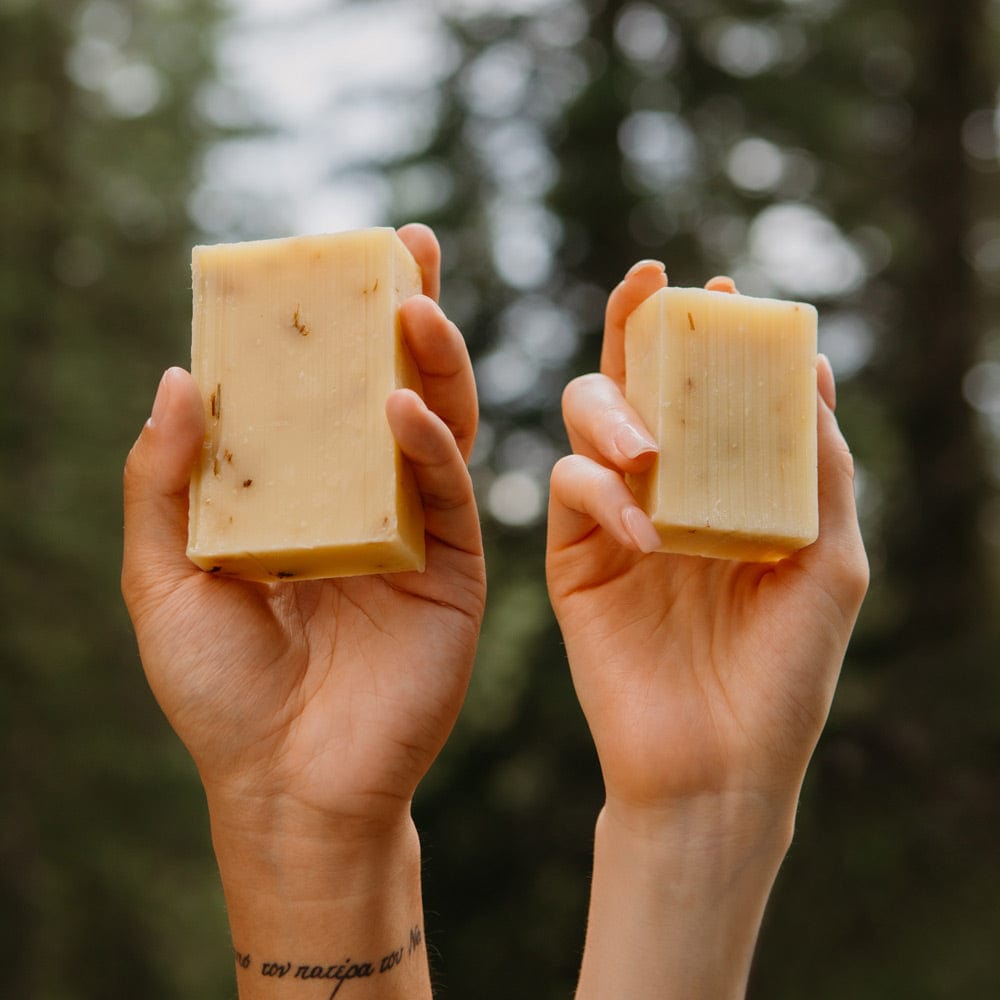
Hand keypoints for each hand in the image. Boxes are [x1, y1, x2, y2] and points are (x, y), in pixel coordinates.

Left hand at [122, 223, 485, 840]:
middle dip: (403, 314)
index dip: (325, 330)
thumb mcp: (165, 577)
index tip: (322, 263)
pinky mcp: (454, 567)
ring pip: (437, 422)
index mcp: (301, 498)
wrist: (287, 784)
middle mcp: (364, 501)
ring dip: (430, 358)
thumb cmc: (220, 690)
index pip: (319, 396)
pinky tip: (400, 404)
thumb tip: (179, 376)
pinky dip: (429, 443)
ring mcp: (416, 530)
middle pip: (393, 387)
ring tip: (413, 296)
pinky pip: (448, 489)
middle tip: (405, 244)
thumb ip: (166, 482)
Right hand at [547, 260, 867, 820]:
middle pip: (640, 383)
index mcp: (730, 489)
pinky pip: (570, 490)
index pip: (714, 392)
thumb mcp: (828, 562)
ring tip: (649, 446)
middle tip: (651, 282)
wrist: (716, 766)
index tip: (722, 283)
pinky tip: (644, 530)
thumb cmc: (783, 673)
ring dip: (614, 408)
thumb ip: (817, 469)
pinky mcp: (572, 557)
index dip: (714, 334)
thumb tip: (815, 375)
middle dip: (639, 327)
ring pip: (588, 419)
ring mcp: (615, 519)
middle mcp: (667, 491)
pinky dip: (601, 492)